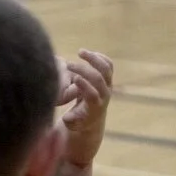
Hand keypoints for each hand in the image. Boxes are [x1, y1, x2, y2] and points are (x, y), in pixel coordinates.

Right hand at [57, 50, 113, 168]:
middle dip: (84, 70)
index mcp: (95, 106)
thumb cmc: (78, 120)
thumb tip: (67, 117)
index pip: (93, 94)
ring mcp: (108, 85)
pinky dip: (100, 57)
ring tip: (80, 51)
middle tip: (68, 64)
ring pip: (106, 68)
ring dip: (94, 58)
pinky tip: (87, 53)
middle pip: (99, 78)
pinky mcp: (108, 78)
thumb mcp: (72, 124)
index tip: (74, 78)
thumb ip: (70, 120)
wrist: (92, 118)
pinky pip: (108, 64)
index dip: (85, 86)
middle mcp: (105, 94)